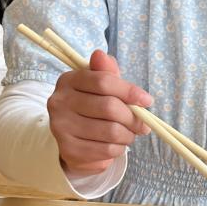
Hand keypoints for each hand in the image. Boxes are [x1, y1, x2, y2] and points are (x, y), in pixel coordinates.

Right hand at [47, 49, 151, 175]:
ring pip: (111, 131)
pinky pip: (106, 150)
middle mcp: (59, 102)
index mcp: (68, 80)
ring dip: (128, 135)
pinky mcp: (68, 150)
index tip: (147, 101)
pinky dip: (118, 149)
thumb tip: (101, 54)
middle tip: (142, 124)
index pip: (103, 81)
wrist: (73, 138)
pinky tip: (115, 145)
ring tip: (128, 134)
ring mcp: (61, 127)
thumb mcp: (100, 86)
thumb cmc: (92, 106)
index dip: (130, 91)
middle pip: (109, 107)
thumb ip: (106, 72)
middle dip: (133, 118)